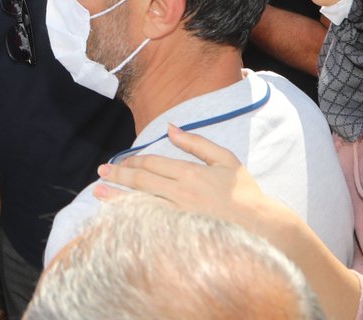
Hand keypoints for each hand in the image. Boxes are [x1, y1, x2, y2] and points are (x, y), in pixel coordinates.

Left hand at [94, 124, 286, 240]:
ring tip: (98, 193)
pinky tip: (118, 217)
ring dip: (117, 197)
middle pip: (142, 181)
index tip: (119, 162)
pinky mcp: (180, 234)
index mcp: (190, 173)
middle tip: (100, 173)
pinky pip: (151, 224)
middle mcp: (181, 193)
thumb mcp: (225, 160)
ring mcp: (179, 216)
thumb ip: (197, 143)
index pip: (152, 164)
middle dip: (118, 175)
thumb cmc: (245, 194)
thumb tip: (171, 127)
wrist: (264, 230)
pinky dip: (133, 219)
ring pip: (141, 203)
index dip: (133, 161)